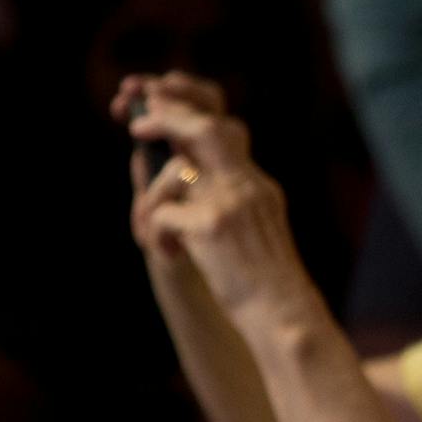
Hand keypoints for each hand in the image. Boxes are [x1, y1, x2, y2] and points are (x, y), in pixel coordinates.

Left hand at [117, 72, 317, 328]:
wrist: (285, 315)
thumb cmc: (268, 284)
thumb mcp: (255, 232)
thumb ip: (230, 201)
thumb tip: (186, 180)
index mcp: (260, 188)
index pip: (226, 131)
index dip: (190, 115)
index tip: (161, 106)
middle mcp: (249, 187)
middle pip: (204, 129)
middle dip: (166, 119)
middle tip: (135, 126)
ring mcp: (231, 205)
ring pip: (174, 171)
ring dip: (150, 196)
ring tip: (146, 229)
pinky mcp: (210, 228)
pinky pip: (161, 215)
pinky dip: (156, 237)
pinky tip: (171, 256)